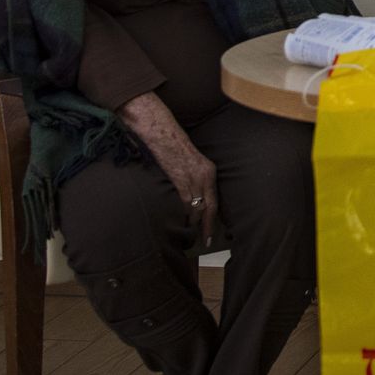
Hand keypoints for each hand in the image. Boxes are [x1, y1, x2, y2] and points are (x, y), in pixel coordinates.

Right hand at [119, 95, 219, 246]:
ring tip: (188, 237)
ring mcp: (193, 177)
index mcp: (209, 171)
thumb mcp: (190, 163)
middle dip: (205, 227)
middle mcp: (205, 175)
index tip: (211, 235)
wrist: (160, 132)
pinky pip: (184, 202)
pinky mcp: (179, 178)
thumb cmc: (171, 147)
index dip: (212, 220)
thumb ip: (193, 179)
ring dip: (192, 223)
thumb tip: (189, 198)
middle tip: (203, 242)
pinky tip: (180, 224)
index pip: (214, 202)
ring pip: (196, 207)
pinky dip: (183, 214)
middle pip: (208, 208)